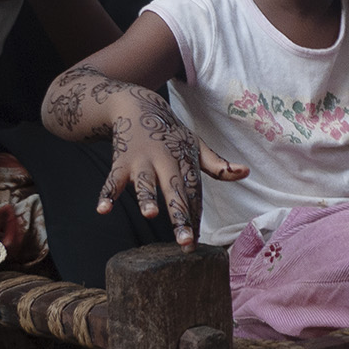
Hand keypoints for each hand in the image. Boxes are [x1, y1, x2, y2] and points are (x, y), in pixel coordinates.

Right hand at [106, 115, 248, 239]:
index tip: (196, 242)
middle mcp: (166, 161)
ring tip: (150, 214)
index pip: (194, 194)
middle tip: (185, 242)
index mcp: (186, 161)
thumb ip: (217, 165)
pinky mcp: (121, 160)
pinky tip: (102, 210)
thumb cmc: (170, 133)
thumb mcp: (195, 145)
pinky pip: (112, 179)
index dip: (195, 217)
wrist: (137, 105)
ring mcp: (142, 161)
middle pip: (174, 191)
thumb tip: (246, 172)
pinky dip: (106, 194)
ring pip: (145, 183)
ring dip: (147, 198)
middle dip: (180, 216)